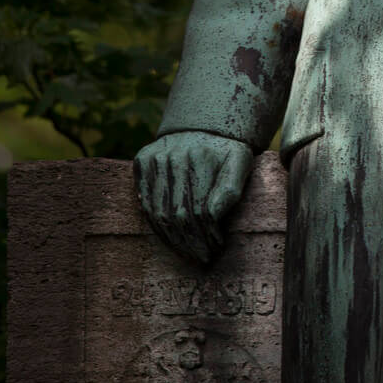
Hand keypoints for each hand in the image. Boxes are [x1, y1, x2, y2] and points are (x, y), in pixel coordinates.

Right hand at [134, 132, 253, 264]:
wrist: (204, 124)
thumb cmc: (226, 150)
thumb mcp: (240, 163)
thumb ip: (231, 189)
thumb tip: (212, 216)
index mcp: (200, 157)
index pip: (199, 210)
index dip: (207, 234)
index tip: (216, 248)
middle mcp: (173, 156)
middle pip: (177, 214)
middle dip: (190, 243)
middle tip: (200, 258)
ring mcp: (155, 158)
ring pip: (158, 212)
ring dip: (172, 239)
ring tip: (186, 254)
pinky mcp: (142, 160)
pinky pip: (145, 202)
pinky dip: (156, 225)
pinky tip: (170, 238)